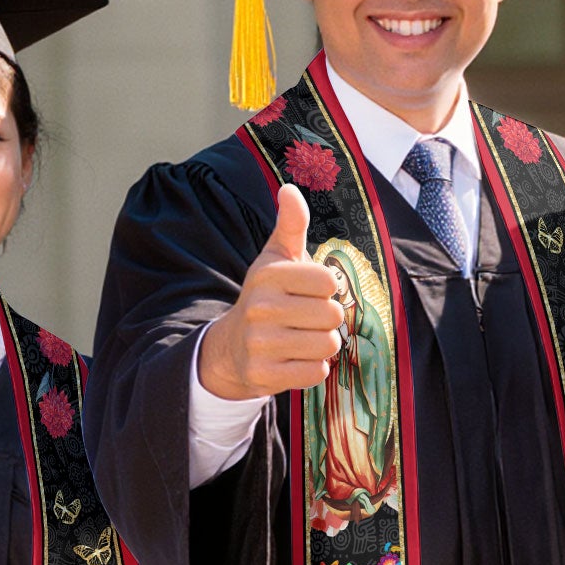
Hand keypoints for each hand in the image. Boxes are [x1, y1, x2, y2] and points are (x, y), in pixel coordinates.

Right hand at [195, 185, 346, 399]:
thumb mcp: (276, 258)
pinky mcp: (264, 375)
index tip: (307, 291)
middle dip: (326, 319)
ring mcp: (261, 344)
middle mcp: (261, 307)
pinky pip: (316, 373)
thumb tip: (290, 189)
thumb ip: (291, 224)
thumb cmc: (266, 296)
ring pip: (327, 345)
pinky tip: (294, 359)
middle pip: (333, 315)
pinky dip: (313, 369)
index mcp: (269, 275)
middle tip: (306, 319)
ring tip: (301, 338)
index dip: (325, 289)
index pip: (328, 281)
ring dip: (322, 344)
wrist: (232, 346)